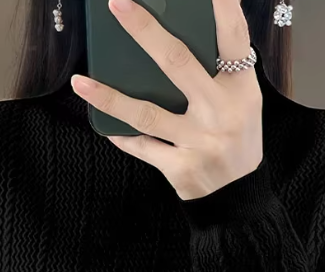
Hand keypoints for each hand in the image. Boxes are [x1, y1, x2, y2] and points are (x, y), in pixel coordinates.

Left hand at [71, 0, 262, 200]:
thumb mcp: (243, 103)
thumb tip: (196, 29)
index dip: (221, 7)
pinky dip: (121, 134)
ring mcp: (199, 142)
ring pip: (146, 112)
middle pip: (177, 63)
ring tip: (81, 82)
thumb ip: (224, 70)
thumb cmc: (237, 141)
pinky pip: (142, 146)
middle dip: (145, 31)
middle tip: (118, 5)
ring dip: (109, 97)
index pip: (233, 38)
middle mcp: (220, 113)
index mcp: (240, 90)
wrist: (238, 199)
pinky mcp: (180, 168)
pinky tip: (103, 124)